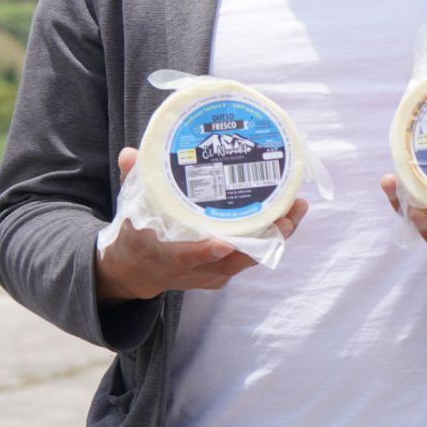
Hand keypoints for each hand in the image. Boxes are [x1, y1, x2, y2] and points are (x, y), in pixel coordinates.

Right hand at [96, 147, 309, 305]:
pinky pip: (253, 255)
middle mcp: (194, 270)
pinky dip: (272, 237)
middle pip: (234, 260)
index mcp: (166, 256)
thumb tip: (130, 153)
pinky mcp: (225, 269)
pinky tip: (290, 214)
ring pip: (250, 258)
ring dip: (276, 236)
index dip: (205, 253)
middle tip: (286, 215)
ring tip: (297, 208)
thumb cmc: (136, 236)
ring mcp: (212, 272)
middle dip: (263, 240)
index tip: (224, 243)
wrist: (138, 271)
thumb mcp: (129, 210)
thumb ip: (133, 180)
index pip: (186, 258)